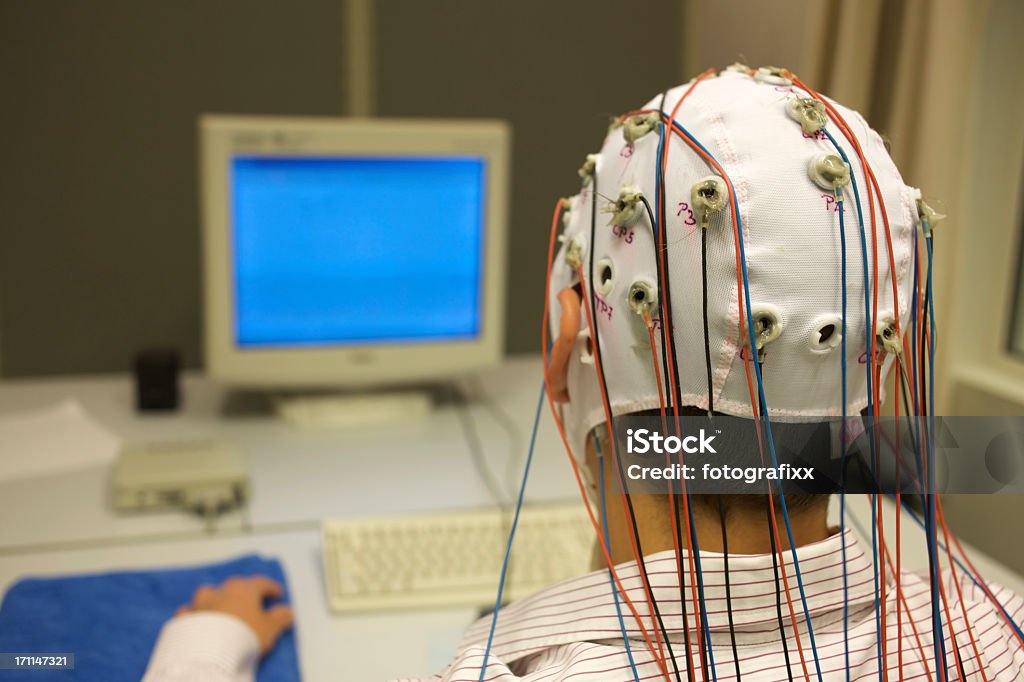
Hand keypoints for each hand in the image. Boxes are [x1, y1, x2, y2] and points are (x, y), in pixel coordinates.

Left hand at [176, 575, 293, 654]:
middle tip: (251, 601)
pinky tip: (196, 620)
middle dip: (244, 591)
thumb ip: (280, 618)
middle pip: (235, 585)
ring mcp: (201, 604)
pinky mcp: (185, 619)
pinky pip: (190, 612)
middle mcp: (222, 591)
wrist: (210, 653)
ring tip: (220, 607)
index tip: (278, 593)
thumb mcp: (271, 629)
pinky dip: (194, 614)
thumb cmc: (244, 636)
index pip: (261, 583)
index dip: (271, 588)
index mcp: (245, 589)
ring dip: (215, 599)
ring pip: (208, 594)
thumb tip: (288, 611)